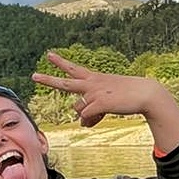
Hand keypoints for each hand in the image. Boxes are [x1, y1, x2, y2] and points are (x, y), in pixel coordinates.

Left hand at [32, 51, 178, 151]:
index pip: (74, 69)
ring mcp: (94, 92)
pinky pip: (86, 118)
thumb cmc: (126, 96)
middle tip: (33, 76)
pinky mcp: (99, 102)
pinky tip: (103, 116)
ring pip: (78, 109)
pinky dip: (93, 121)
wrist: (145, 93)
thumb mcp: (106, 103)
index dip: (60, 63)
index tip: (49, 55)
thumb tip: (82, 122)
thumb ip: (92, 111)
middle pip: (65, 83)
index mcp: (94, 79)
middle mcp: (91, 83)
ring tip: (103, 113)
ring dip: (88, 116)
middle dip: (48, 80)